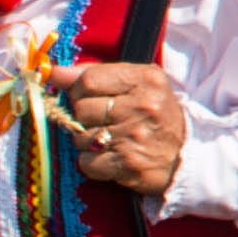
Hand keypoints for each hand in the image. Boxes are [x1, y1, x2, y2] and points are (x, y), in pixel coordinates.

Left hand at [53, 61, 187, 194]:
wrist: (186, 154)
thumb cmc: (154, 114)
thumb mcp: (135, 83)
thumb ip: (92, 74)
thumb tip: (51, 72)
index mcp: (145, 79)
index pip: (88, 80)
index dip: (79, 91)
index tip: (90, 98)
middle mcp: (142, 106)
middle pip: (81, 109)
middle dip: (84, 118)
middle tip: (104, 121)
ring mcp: (135, 136)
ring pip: (80, 137)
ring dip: (88, 141)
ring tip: (110, 140)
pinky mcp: (128, 164)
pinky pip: (86, 162)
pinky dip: (93, 163)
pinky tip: (110, 157)